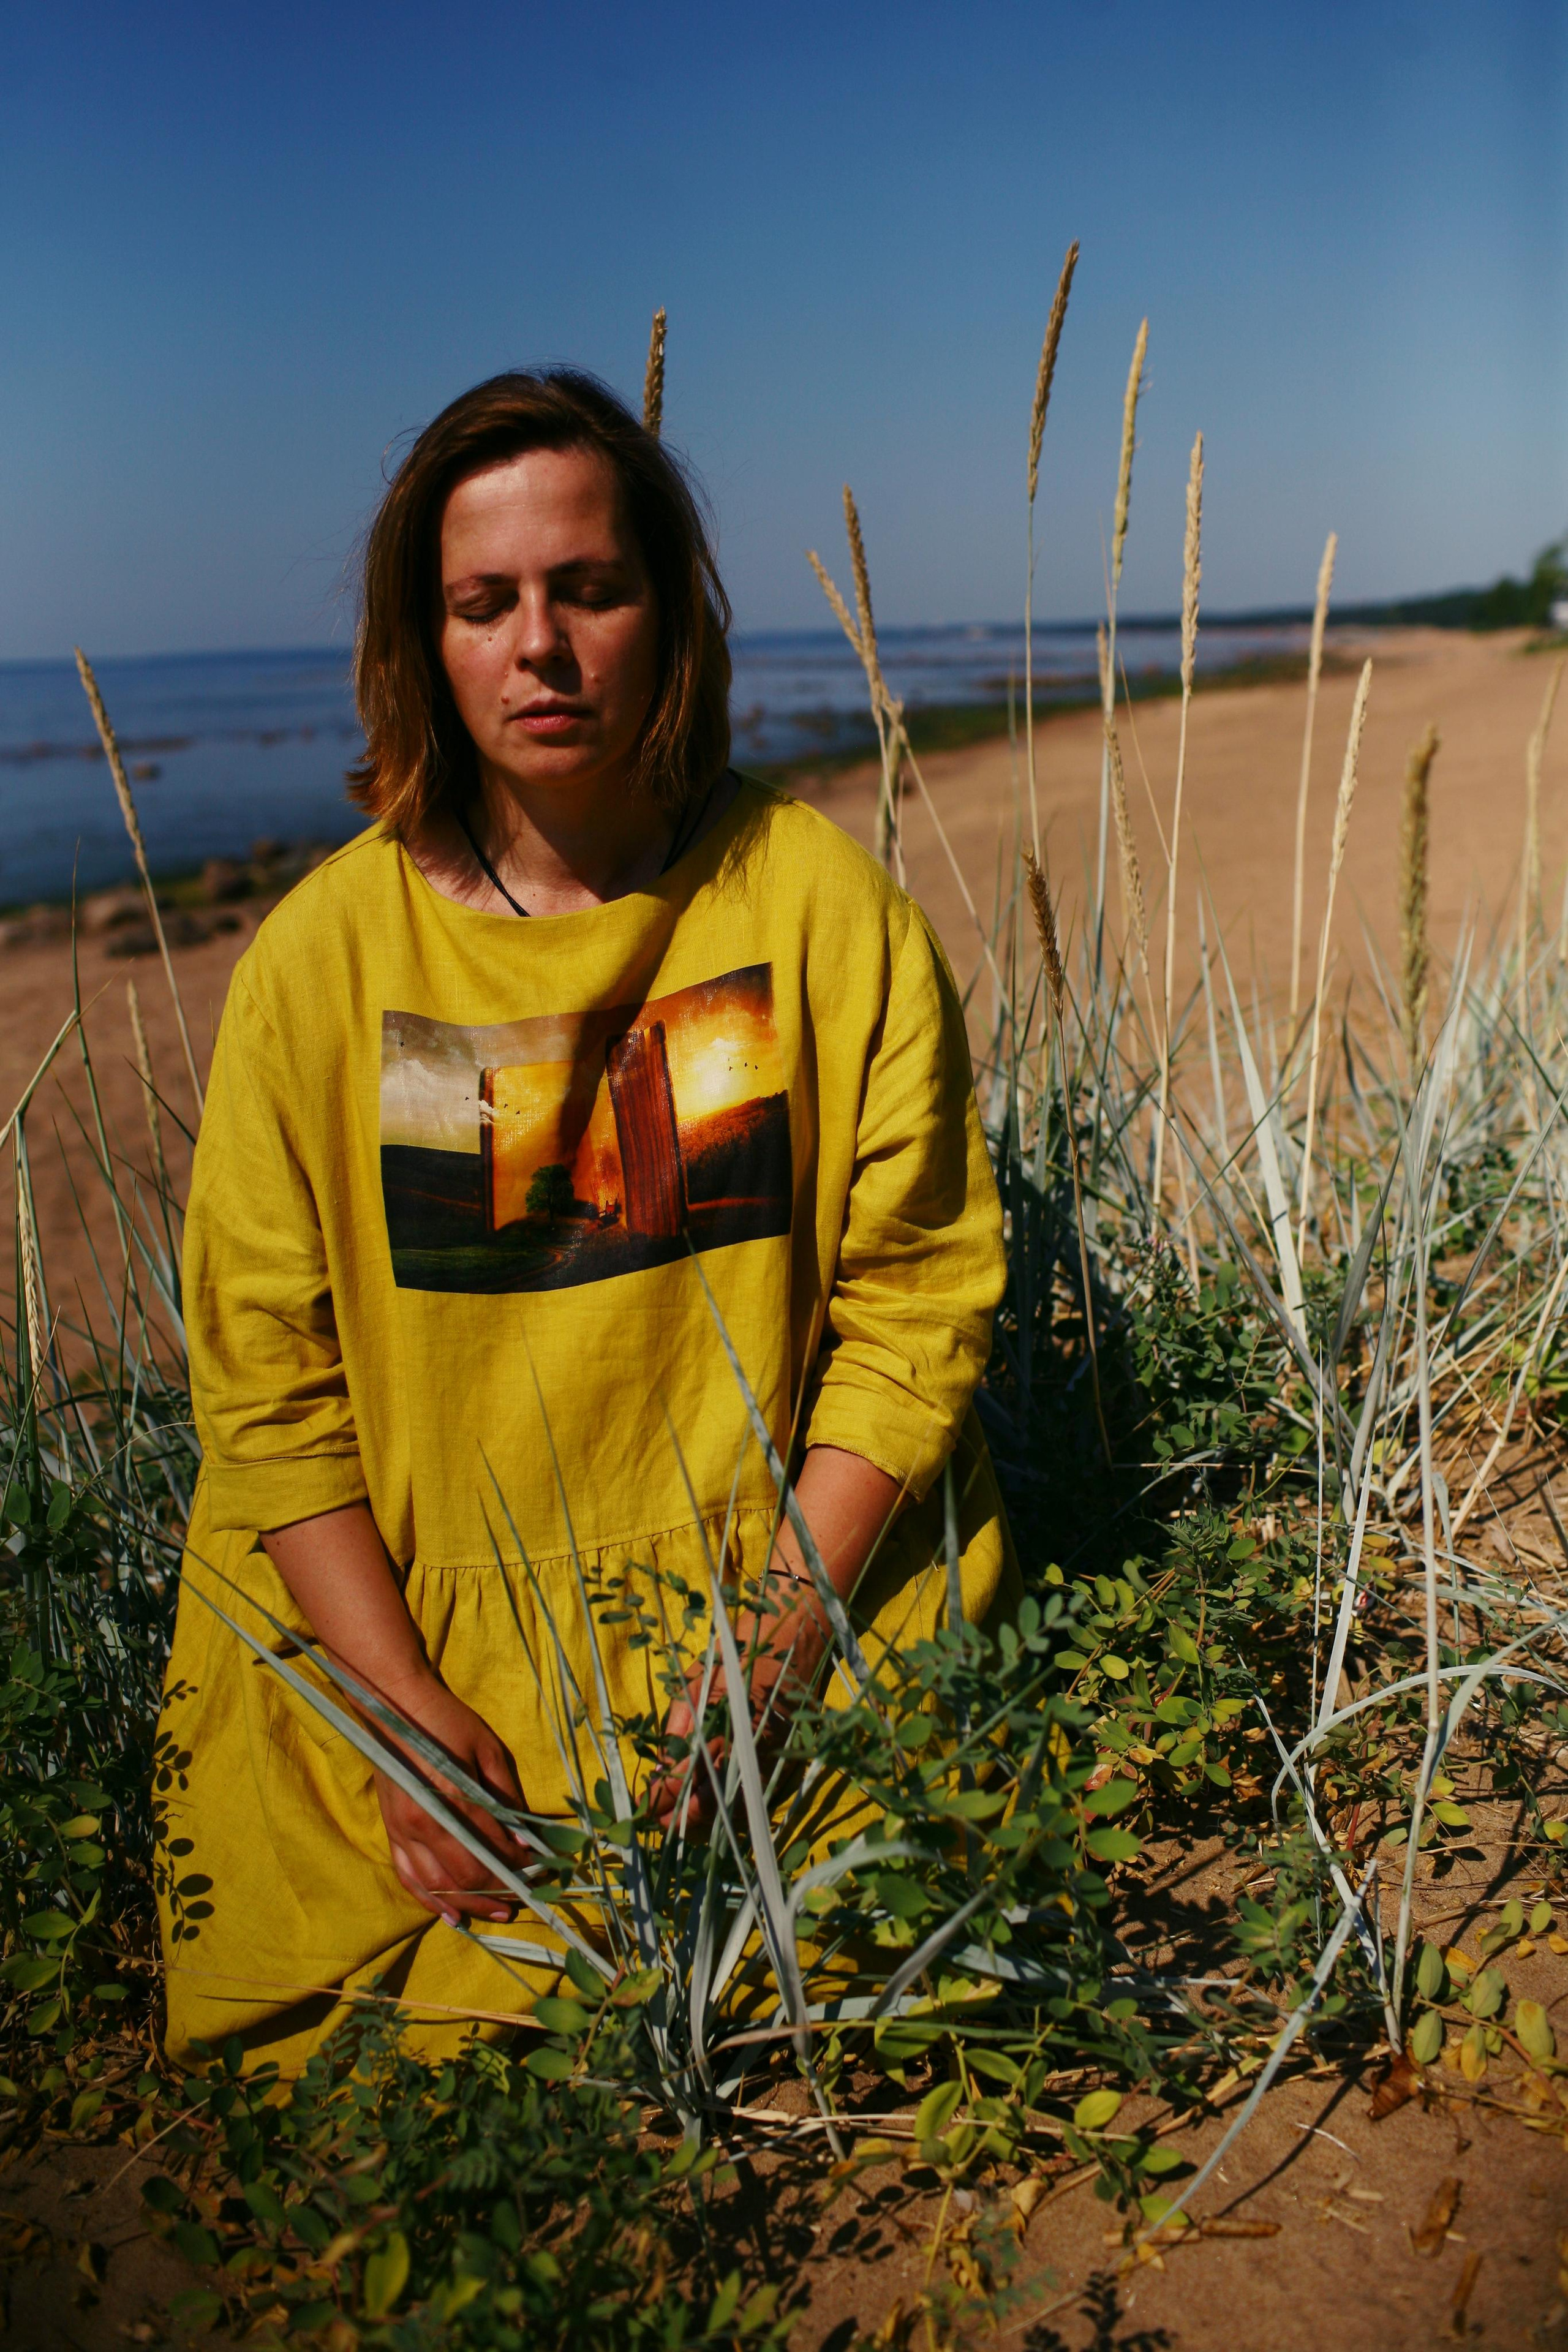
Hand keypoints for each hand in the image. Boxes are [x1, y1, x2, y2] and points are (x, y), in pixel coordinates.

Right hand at [370, 1671, 529, 1925]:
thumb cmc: (448, 1723)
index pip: (491, 1848)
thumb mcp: (488, 1750)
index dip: (518, 1865)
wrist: (396, 1707)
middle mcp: (424, 1823)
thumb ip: (506, 1797)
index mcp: (451, 1799)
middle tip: (523, 1899)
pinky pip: (409, 1879)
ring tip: (496, 1913)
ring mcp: (402, 1832)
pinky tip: (450, 1917)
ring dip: (469, 1905)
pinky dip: (430, 1902)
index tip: (540, 1870)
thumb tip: (525, 1840)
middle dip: (498, 1891)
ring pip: (437, 1886)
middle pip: (465, 1876)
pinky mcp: (391, 1833)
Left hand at [650, 1569, 829, 1831]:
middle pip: (711, 1806)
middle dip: (681, 1818)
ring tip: (681, 1819)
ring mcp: (774, 1761)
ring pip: (737, 1812)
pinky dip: (735, 1812)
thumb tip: (659, 1770)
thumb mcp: (698, 1683)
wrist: (795, 1637)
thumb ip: (679, 1728)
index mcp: (726, 1728)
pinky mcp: (789, 1763)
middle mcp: (752, 1751)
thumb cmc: (740, 1654)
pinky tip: (715, 1809)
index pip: (686, 1778)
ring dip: (708, 1821)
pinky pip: (758, 1801)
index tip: (643, 1807)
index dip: (662, 1798)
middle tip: (659, 1820)